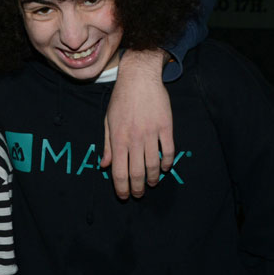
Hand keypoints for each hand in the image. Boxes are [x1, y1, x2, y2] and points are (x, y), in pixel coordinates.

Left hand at [100, 48, 172, 198]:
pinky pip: (169, 150)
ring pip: (154, 164)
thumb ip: (107, 145)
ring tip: (152, 183)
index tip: (123, 195)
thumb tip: (104, 165)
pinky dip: (168, 162)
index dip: (121, 187)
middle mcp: (135, 138)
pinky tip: (165, 167)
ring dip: (153, 178)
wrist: (139, 78)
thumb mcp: (108, 121)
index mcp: (118, 138)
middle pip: (137, 172)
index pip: (119, 170)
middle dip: (138, 188)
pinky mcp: (166, 127)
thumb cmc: (121, 100)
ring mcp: (152, 133)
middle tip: (138, 194)